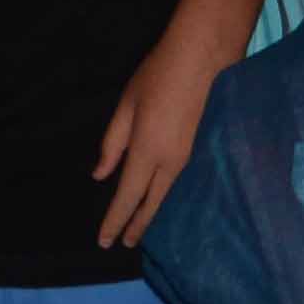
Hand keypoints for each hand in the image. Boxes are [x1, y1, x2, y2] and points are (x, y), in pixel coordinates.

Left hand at [92, 8, 247, 251]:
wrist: (202, 59)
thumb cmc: (157, 76)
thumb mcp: (126, 107)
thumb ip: (112, 144)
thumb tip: (101, 175)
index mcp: (147, 152)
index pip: (127, 197)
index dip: (115, 221)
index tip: (104, 241)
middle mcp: (169, 163)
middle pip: (150, 204)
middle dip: (135, 226)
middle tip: (123, 244)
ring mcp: (186, 157)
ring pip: (164, 195)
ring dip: (149, 213)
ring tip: (136, 228)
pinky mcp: (195, 149)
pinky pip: (174, 183)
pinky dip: (161, 197)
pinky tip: (156, 199)